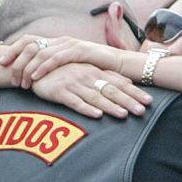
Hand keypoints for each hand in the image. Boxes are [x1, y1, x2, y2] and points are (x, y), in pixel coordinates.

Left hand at [0, 36, 123, 88]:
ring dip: (28, 67)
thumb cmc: (94, 70)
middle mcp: (60, 41)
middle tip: (8, 76)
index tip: (1, 63)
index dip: (13, 50)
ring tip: (21, 82)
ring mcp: (70, 44)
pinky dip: (43, 67)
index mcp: (56, 43)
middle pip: (30, 44)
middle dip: (15, 59)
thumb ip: (54, 68)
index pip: (28, 41)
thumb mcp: (70, 69)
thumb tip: (35, 76)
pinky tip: (35, 76)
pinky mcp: (80, 51)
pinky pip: (56, 58)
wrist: (121, 66)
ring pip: (41, 52)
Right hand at [31, 63, 151, 118]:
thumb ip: (101, 77)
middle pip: (111, 90)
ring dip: (111, 106)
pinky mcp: (59, 92)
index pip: (118, 82)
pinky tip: (97, 115)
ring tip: (124, 115)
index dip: (134, 92)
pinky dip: (86, 109)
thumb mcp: (82, 70)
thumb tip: (125, 85)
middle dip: (128, 101)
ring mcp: (73, 83)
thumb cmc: (59, 70)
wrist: (32, 65)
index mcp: (93, 71)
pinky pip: (74, 102)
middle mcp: (86, 76)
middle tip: (143, 111)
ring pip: (95, 97)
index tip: (149, 101)